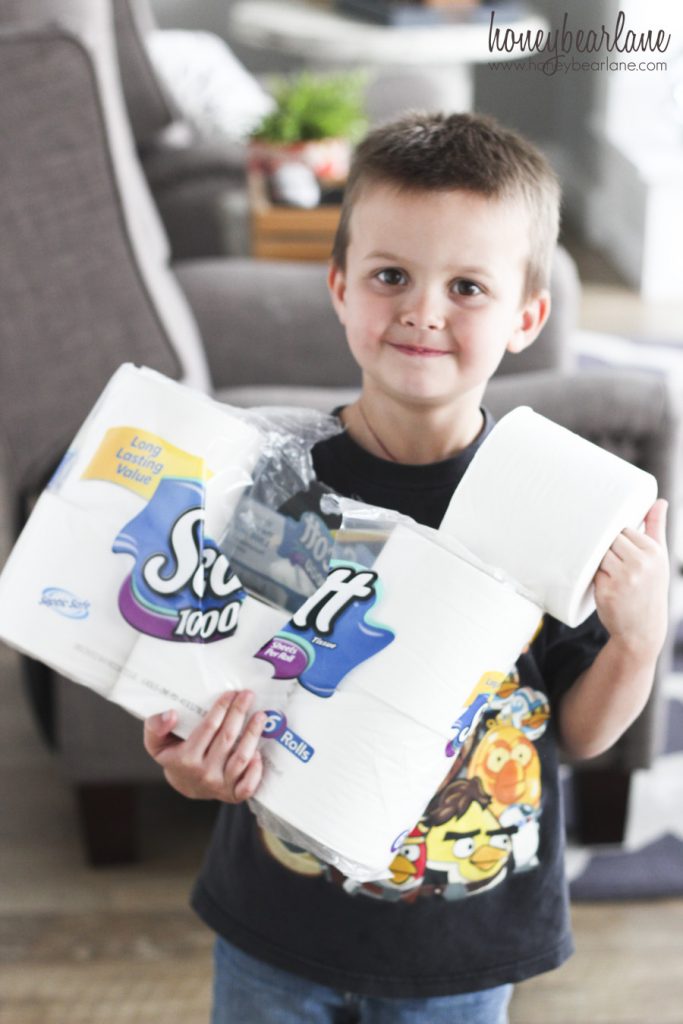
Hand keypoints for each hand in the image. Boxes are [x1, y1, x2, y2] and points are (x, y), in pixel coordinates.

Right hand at [143, 690, 266, 801]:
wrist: (186, 784)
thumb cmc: (173, 756)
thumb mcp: (156, 742)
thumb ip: (155, 726)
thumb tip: (171, 714)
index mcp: (186, 758)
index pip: (208, 728)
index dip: (221, 708)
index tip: (230, 693)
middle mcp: (204, 772)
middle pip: (227, 738)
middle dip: (239, 713)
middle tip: (248, 695)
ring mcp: (219, 785)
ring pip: (240, 758)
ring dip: (253, 735)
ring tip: (260, 715)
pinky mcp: (233, 794)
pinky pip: (248, 786)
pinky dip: (256, 770)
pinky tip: (259, 752)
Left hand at [594, 499, 669, 658]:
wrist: (642, 630)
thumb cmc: (650, 589)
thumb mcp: (659, 558)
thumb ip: (656, 528)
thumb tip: (660, 500)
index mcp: (653, 552)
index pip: (623, 530)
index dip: (617, 539)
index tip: (619, 549)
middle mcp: (640, 564)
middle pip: (609, 540)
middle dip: (607, 549)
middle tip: (613, 564)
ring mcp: (623, 578)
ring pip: (598, 554)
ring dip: (600, 562)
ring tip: (611, 575)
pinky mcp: (607, 591)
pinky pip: (592, 571)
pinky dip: (595, 577)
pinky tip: (605, 587)